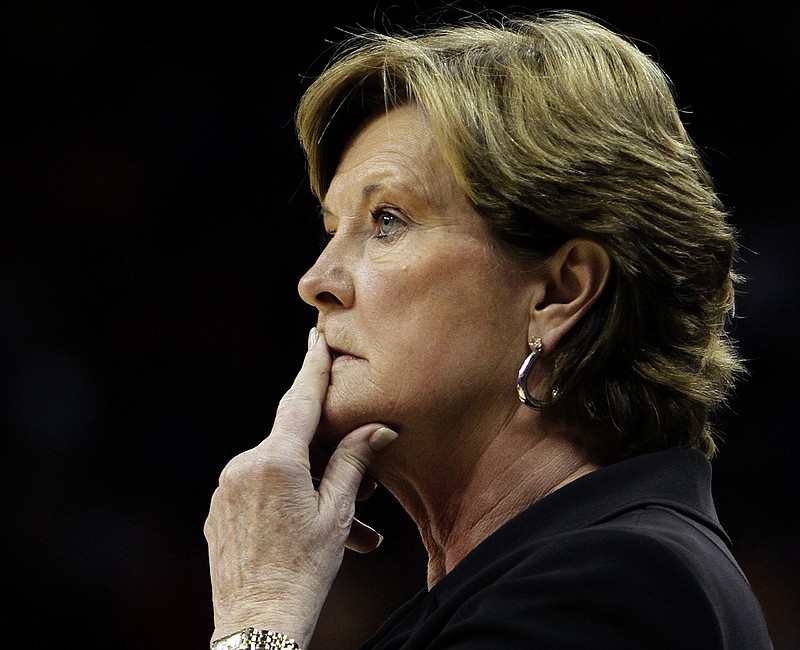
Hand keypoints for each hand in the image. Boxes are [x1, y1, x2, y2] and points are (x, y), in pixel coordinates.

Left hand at [204, 328, 397, 646]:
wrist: (256, 624)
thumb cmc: (303, 572)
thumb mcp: (336, 514)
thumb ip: (353, 462)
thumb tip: (378, 429)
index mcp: (275, 460)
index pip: (300, 400)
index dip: (311, 367)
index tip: (315, 336)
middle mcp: (243, 465)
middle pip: (295, 443)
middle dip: (329, 458)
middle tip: (365, 489)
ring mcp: (226, 488)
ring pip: (280, 471)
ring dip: (314, 489)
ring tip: (351, 530)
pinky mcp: (219, 509)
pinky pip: (259, 490)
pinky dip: (288, 502)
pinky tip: (310, 533)